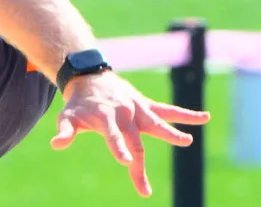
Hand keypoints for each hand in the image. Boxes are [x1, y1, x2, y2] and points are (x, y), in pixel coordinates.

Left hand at [51, 71, 210, 196]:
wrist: (89, 78)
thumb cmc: (78, 104)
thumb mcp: (67, 116)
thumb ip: (65, 131)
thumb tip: (56, 145)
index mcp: (105, 117)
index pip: (113, 135)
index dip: (119, 147)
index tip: (126, 162)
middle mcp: (124, 113)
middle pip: (136, 139)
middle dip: (139, 158)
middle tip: (144, 182)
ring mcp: (137, 108)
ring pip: (156, 122)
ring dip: (171, 132)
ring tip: (187, 141)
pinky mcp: (146, 105)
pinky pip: (168, 110)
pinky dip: (186, 114)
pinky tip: (204, 117)